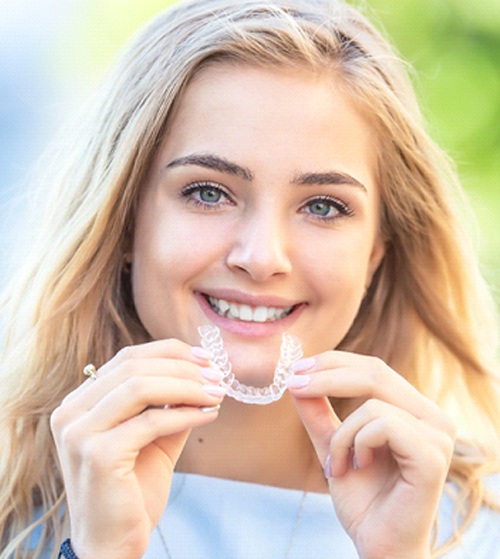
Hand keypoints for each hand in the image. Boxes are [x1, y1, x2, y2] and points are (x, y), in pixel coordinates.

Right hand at [51, 339, 225, 558]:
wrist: (113, 545)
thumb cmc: (133, 490)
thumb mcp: (154, 437)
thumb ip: (170, 404)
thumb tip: (203, 374)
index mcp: (80, 402)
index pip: (127, 358)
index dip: (170, 352)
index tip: (206, 358)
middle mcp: (71, 412)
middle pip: (134, 367)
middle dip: (183, 367)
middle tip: (218, 376)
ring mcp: (79, 433)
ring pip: (141, 386)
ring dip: (187, 386)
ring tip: (217, 393)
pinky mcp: (98, 455)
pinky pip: (152, 421)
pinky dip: (186, 413)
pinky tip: (209, 415)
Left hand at [287, 351, 455, 558]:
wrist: (379, 546)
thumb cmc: (363, 499)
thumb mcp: (333, 445)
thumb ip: (318, 413)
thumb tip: (297, 378)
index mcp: (414, 410)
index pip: (374, 368)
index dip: (334, 362)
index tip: (297, 368)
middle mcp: (433, 417)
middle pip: (375, 372)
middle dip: (327, 375)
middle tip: (294, 384)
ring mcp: (438, 435)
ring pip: (372, 403)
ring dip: (341, 435)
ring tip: (337, 466)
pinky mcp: (433, 456)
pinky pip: (382, 424)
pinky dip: (356, 444)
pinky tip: (358, 467)